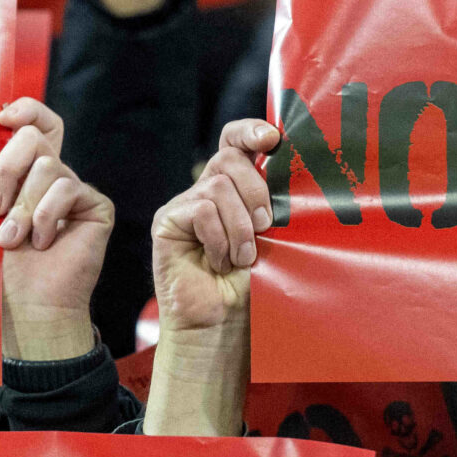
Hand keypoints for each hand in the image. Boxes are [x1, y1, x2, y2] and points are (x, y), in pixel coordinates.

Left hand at [0, 99, 111, 361]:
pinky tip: (42, 241)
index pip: (38, 123)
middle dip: (6, 168)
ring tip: (12, 239)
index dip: (26, 110)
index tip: (1, 117)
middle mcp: (56, 174)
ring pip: (48, 167)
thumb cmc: (6, 261)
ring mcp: (78, 189)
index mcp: (31, 170)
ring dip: (22, 206)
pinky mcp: (96, 205)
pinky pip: (67, 189)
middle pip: (36, 139)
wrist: (33, 300)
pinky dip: (46, 216)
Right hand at [151, 119, 275, 337]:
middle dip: (256, 191)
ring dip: (239, 227)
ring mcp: (184, 206)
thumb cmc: (250, 286)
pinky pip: (201, 210)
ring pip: (217, 186)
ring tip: (242, 257)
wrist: (221, 324)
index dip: (251, 131)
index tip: (274, 139)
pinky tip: (219, 262)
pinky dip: (219, 238)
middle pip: (229, 159)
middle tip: (265, 227)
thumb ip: (272, 204)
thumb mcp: (271, 238)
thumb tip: (290, 172)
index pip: (234, 142)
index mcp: (233, 190)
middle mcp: (205, 192)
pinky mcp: (166, 222)